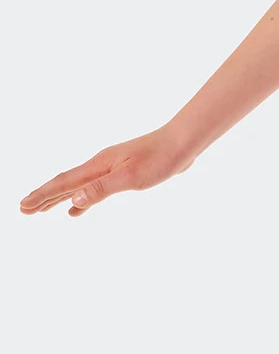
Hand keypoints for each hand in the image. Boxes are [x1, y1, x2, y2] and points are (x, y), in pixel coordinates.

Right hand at [19, 127, 194, 217]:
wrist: (181, 143)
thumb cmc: (159, 159)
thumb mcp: (131, 178)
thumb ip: (102, 189)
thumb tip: (73, 201)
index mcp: (98, 166)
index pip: (63, 184)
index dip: (42, 196)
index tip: (23, 207)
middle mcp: (99, 165)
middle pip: (64, 183)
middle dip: (43, 197)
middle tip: (23, 209)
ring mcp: (109, 168)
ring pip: (77, 186)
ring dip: (58, 198)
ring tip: (42, 210)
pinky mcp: (121, 173)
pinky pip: (92, 188)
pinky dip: (80, 200)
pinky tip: (76, 209)